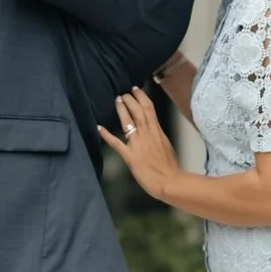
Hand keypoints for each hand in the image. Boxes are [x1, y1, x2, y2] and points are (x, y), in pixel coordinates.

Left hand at [99, 87, 178, 201]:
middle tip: (123, 93)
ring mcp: (138, 145)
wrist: (169, 181)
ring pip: (129, 122)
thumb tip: (153, 130)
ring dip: (122, 110)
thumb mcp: (166, 146)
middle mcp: (148, 135)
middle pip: (139, 111)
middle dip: (130, 100)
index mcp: (158, 132)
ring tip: (117, 100)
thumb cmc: (170, 167)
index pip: (149, 109)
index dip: (141, 97)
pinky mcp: (130, 156)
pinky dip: (107, 135)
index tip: (136, 90)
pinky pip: (117, 144)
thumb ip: (158, 136)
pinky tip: (100, 128)